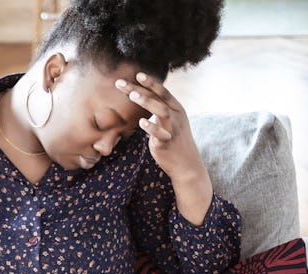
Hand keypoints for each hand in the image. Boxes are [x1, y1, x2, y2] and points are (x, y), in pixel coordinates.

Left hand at [115, 73, 212, 224]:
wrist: (187, 165)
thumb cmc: (174, 141)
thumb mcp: (169, 122)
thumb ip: (159, 110)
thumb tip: (144, 99)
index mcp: (176, 109)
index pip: (162, 91)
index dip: (150, 82)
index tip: (136, 74)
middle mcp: (176, 116)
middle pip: (157, 98)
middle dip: (139, 88)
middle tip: (121, 83)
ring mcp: (172, 129)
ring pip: (161, 111)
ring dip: (147, 101)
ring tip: (132, 95)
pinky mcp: (167, 143)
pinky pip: (160, 133)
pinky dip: (151, 127)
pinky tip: (142, 122)